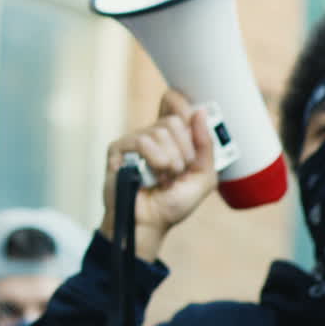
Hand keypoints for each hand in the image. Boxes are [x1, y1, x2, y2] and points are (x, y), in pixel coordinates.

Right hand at [98, 89, 216, 261]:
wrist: (151, 224)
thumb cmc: (173, 203)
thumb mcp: (203, 176)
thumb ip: (206, 145)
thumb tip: (200, 112)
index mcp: (171, 137)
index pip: (173, 101)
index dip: (184, 107)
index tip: (193, 125)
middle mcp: (151, 134)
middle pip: (174, 120)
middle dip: (185, 150)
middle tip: (180, 170)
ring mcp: (133, 141)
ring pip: (160, 132)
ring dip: (171, 161)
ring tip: (165, 178)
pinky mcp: (118, 150)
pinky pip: (143, 142)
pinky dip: (155, 161)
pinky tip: (153, 176)